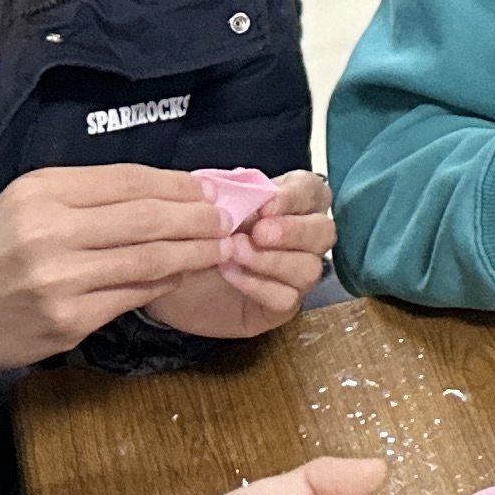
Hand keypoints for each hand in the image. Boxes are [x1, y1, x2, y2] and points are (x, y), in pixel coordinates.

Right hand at [0, 165, 232, 428]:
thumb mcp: (27, 205)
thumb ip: (89, 196)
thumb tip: (169, 190)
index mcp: (41, 192)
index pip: (130, 180)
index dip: (178, 185)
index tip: (208, 189)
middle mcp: (49, 231)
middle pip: (148, 217)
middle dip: (198, 218)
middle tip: (228, 219)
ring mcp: (59, 280)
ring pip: (149, 259)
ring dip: (194, 253)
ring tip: (219, 247)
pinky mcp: (67, 320)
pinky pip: (133, 296)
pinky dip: (165, 283)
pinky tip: (181, 275)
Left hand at [147, 169, 333, 338]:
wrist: (171, 272)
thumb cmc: (197, 233)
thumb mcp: (210, 205)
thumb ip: (233, 193)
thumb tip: (248, 189)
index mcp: (291, 203)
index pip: (312, 191)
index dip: (295, 197)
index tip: (265, 205)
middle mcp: (302, 238)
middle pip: (323, 231)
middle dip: (293, 231)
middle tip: (259, 233)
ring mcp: (295, 274)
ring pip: (310, 268)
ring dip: (273, 260)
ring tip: (235, 253)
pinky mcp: (282, 305)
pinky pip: (286, 297)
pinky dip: (258, 285)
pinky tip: (230, 274)